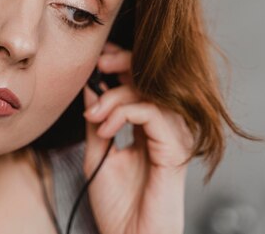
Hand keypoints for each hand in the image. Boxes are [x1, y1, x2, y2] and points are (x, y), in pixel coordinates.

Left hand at [82, 42, 194, 233]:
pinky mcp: (174, 148)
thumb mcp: (97, 153)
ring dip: (116, 97)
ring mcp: (172, 137)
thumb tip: (90, 88)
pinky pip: (152, 112)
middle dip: (122, 64)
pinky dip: (124, 112)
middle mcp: (164, 128)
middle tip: (97, 66)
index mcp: (148, 127)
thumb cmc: (115, 204)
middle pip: (151, 78)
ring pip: (150, 92)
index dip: (120, 64)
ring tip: (95, 116)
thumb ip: (97, 121)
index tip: (95, 60)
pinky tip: (106, 127)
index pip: (140, 82)